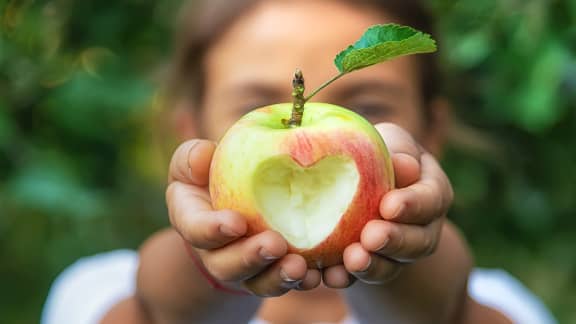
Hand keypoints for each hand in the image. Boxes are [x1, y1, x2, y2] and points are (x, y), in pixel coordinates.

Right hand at [166, 139, 320, 296]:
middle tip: (275, 245)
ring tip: (300, 267)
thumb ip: (193, 158)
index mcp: (193, 222)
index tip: (237, 223)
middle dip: (251, 258)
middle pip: (227, 265)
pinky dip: (304, 281)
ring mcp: (245, 268)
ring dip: (279, 277)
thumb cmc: (211, 176)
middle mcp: (215, 253)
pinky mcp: (272, 273)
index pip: (196, 230)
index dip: (213, 230)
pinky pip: (286, 282)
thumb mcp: (195, 161)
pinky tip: (318, 275)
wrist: (232, 204)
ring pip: (258, 282)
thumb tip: (204, 154)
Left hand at [321, 123, 453, 286]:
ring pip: (393, 265)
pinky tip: (331, 275)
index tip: (389, 206)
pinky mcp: (372, 266)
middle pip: (418, 241)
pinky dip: (347, 277)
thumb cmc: (375, 152)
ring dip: (373, 265)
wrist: (354, 179)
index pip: (431, 199)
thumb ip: (396, 150)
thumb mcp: (388, 141)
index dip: (412, 204)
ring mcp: (399, 252)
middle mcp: (423, 227)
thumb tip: (403, 166)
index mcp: (432, 190)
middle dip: (395, 240)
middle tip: (371, 237)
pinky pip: (363, 277)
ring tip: (353, 259)